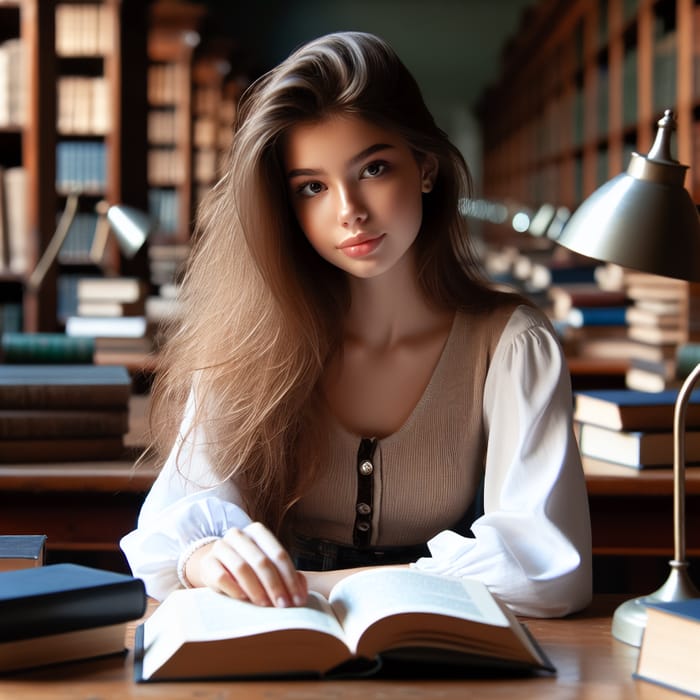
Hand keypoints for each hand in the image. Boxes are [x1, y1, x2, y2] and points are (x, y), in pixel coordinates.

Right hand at [185, 522, 307, 607]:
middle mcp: (239, 535)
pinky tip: (244, 600)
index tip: (298, 600)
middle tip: (284, 606)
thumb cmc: (249, 567)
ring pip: (241, 567)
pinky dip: (235, 589)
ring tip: (266, 605)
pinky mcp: (207, 563)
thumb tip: (302, 590)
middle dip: (276, 586)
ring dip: (256, 589)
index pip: (278, 554)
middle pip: (261, 561)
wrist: (216, 565)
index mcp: (258, 531)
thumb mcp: (268, 566)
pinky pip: (221, 576)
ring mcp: (221, 547)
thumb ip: (287, 575)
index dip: (290, 578)